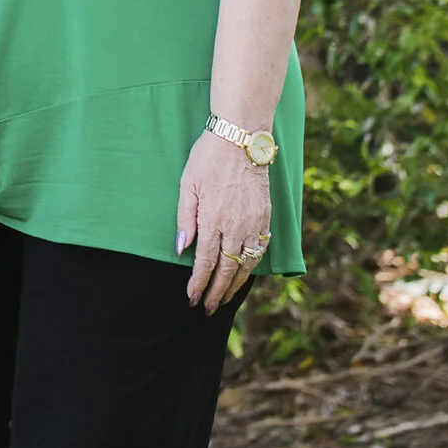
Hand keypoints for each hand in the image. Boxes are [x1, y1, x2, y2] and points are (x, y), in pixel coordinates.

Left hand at [177, 131, 271, 312]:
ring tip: (224, 298)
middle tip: (207, 308)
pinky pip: (260, 249)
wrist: (241, 139)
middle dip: (216, 292)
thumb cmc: (208, 158)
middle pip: (228, 270)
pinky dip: (251, 266)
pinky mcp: (265, 216)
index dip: (199, 284)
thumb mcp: (187, 185)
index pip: (206, 262)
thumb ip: (185, 219)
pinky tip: (244, 273)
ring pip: (246, 264)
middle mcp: (236, 226)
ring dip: (235, 284)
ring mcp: (253, 222)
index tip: (192, 298)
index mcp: (213, 219)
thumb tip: (182, 248)